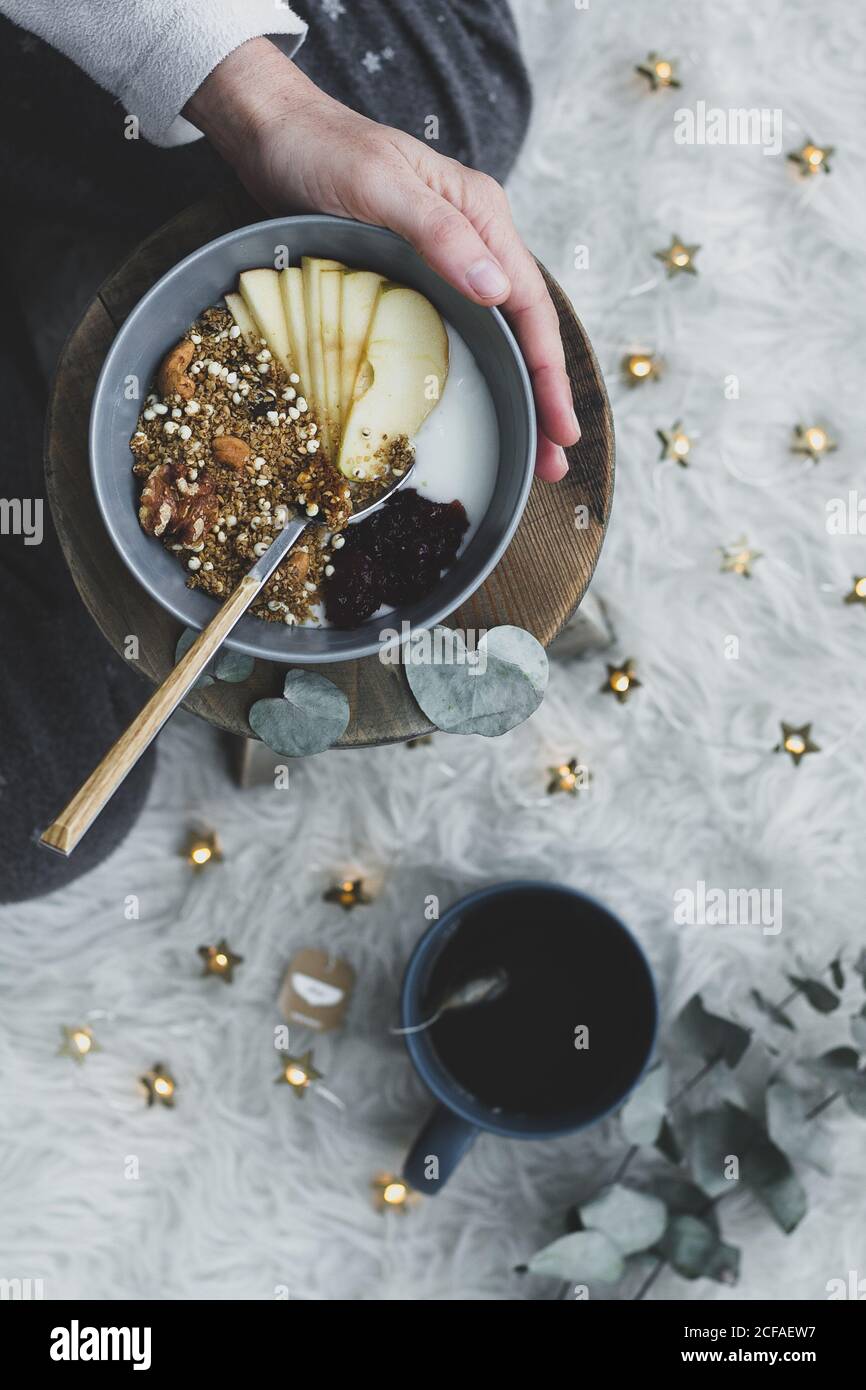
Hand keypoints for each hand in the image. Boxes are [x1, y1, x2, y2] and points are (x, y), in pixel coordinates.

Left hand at [186, 38, 578, 480]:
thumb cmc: (325, 152)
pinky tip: (488, 405)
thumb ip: (440, 234)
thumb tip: (497, 291)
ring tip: (533, 453)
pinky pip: (466, 331)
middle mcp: (477, 239)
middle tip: (555, 463)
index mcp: (482, 215)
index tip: (559, 425)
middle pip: (525, 328)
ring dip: (520, 393)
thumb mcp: (381, 186)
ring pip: (500, 335)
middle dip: (544, 396)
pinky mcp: (423, 275)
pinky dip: (485, 372)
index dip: (547, 369)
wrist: (277, 134)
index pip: (529, 303)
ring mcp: (452, 259)